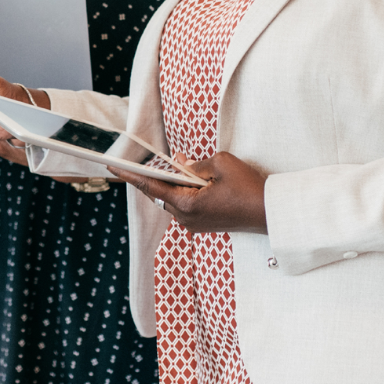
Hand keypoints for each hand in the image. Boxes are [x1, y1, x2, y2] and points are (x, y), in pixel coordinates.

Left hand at [112, 151, 267, 232]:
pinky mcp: (204, 224)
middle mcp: (186, 218)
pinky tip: (193, 178)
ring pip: (174, 199)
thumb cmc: (248, 188)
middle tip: (150, 158)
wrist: (271, 213)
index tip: (112, 167)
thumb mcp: (221, 164)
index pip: (151, 186)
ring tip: (179, 164)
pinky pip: (186, 205)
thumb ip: (195, 164)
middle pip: (161, 193)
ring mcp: (195, 224)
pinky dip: (185, 191)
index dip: (130, 175)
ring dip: (174, 183)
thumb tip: (182, 164)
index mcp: (187, 205)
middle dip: (158, 174)